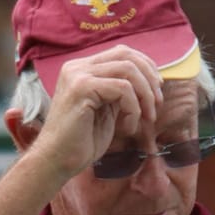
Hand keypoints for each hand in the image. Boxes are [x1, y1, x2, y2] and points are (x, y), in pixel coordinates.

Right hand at [31, 46, 163, 187]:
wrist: (57, 161)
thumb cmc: (82, 142)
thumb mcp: (107, 109)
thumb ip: (120, 91)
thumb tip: (151, 81)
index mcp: (82, 68)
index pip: (122, 52)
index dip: (146, 67)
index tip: (157, 91)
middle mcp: (77, 67)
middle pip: (127, 55)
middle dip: (150, 79)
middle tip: (156, 105)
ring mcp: (77, 75)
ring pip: (128, 69)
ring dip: (145, 95)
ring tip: (146, 118)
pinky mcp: (81, 88)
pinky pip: (122, 89)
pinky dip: (133, 109)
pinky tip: (127, 128)